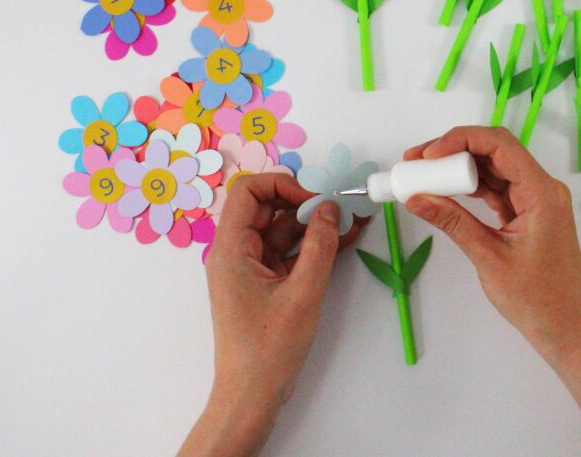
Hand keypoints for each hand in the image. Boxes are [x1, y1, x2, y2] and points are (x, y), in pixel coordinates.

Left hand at [179, 174, 365, 456]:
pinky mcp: (263, 284)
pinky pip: (286, 253)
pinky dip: (311, 246)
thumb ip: (320, 246)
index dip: (283, 186)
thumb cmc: (268, 348)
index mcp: (230, 249)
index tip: (315, 200)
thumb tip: (330, 209)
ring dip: (313, 225)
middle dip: (303, 204)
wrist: (251, 395)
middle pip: (266, 208)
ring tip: (350, 221)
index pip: (248, 191)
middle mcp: (235, 253)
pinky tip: (341, 240)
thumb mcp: (302, 293)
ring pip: (280, 231)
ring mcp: (248, 269)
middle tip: (339, 209)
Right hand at [402, 126, 580, 363]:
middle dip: (454, 151)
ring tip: (424, 175)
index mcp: (542, 193)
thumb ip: (452, 222)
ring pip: (494, 169)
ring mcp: (536, 201)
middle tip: (416, 161)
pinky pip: (497, 189)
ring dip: (459, 169)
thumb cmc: (536, 299)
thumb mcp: (488, 257)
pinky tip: (444, 192)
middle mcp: (543, 189)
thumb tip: (416, 198)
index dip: (460, 140)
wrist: (565, 329)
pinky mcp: (528, 214)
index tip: (428, 156)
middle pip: (495, 151)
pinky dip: (471, 188)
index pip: (500, 146)